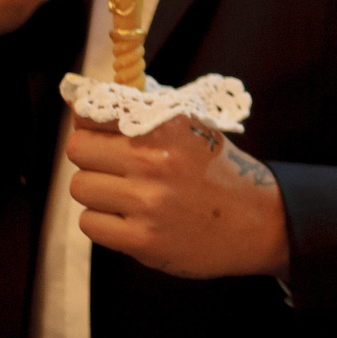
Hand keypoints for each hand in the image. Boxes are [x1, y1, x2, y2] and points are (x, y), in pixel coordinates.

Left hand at [65, 113, 286, 280]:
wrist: (258, 223)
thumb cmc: (220, 171)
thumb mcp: (193, 127)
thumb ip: (145, 111)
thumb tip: (85, 97)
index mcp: (165, 126)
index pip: (93, 112)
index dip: (87, 121)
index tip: (94, 129)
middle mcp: (154, 161)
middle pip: (78, 150)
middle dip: (90, 156)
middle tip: (110, 165)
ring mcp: (147, 203)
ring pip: (80, 188)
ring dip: (96, 191)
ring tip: (123, 195)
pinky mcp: (142, 240)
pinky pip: (90, 224)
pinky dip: (103, 222)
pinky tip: (127, 219)